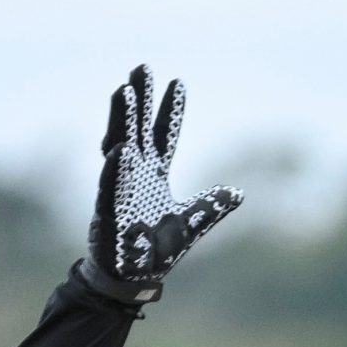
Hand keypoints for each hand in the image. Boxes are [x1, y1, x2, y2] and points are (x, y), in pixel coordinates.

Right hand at [76, 65, 241, 304]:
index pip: (164, 136)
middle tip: (142, 68)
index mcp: (154, 176)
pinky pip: (111, 188)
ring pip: (119, 147)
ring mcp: (120, 190)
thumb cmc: (156, 251)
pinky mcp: (109, 213)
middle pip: (138, 130)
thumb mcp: (191, 225)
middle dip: (140, 100)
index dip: (170, 111)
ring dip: (121, 121)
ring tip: (123, 92)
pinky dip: (115, 171)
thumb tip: (238, 193)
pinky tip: (120, 151)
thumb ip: (210, 206)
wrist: (134, 279)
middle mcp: (135, 176)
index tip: (177, 82)